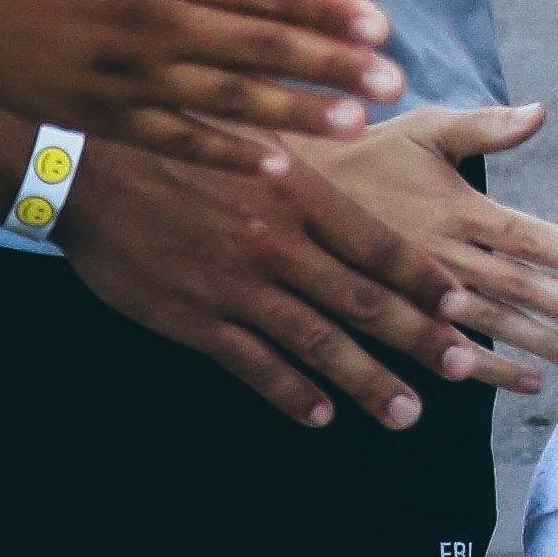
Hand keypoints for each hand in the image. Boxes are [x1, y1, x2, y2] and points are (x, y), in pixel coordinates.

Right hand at [0, 0, 400, 163]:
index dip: (327, 8)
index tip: (378, 26)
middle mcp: (156, 22)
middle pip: (263, 48)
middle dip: (334, 67)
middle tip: (394, 85)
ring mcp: (128, 75)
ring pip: (230, 100)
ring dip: (298, 115)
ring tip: (356, 127)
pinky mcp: (100, 113)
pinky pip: (176, 138)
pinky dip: (226, 154)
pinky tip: (274, 166)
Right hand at [61, 105, 557, 428]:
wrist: (93, 170)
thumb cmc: (179, 147)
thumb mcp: (256, 141)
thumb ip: (311, 172)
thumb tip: (363, 176)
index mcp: (301, 193)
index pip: (380, 244)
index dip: (425, 280)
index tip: (463, 307)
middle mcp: (279, 242)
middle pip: (364, 300)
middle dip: (419, 339)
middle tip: (464, 370)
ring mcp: (238, 286)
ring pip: (318, 343)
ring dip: (366, 381)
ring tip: (407, 413)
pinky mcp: (196, 320)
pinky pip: (255, 365)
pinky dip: (292, 392)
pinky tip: (320, 415)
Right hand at [301, 105, 557, 383]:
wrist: (281, 197)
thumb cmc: (362, 155)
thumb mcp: (421, 130)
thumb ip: (482, 127)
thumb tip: (540, 111)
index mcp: (457, 208)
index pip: (530, 236)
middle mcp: (445, 255)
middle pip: (524, 288)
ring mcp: (421, 293)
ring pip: (494, 325)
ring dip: (546, 345)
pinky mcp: (395, 318)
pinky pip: (446, 351)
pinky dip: (487, 369)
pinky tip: (526, 381)